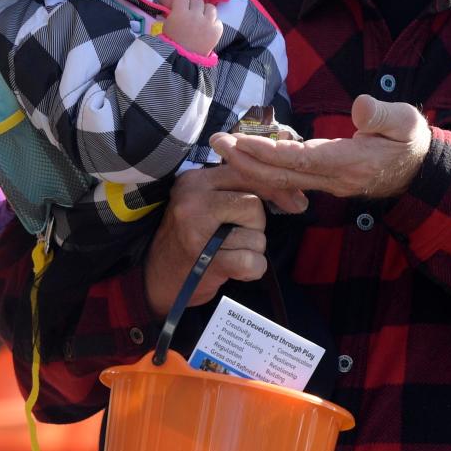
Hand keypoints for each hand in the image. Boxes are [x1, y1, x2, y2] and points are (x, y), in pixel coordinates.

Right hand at [143, 164, 302, 317]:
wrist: (157, 277)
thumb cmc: (191, 237)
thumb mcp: (206, 202)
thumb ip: (240, 189)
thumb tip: (293, 192)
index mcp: (195, 180)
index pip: (247, 173)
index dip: (275, 189)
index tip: (293, 202)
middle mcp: (193, 200)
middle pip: (254, 206)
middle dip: (255, 226)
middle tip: (235, 236)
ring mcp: (197, 231)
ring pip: (257, 237)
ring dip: (251, 250)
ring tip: (227, 252)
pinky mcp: (206, 261)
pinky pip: (253, 262)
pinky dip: (251, 269)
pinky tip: (234, 268)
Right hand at [162, 0, 222, 55]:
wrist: (183, 59)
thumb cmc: (172, 41)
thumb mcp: (168, 24)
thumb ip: (176, 11)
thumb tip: (184, 5)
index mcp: (179, 13)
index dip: (183, 1)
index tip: (182, 7)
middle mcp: (195, 16)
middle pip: (198, 0)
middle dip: (194, 7)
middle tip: (192, 16)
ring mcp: (208, 23)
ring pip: (210, 7)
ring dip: (206, 13)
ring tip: (202, 21)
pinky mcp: (217, 30)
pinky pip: (218, 20)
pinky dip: (213, 24)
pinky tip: (208, 30)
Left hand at [209, 93, 430, 198]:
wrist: (418, 170)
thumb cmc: (410, 140)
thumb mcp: (406, 122)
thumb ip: (382, 114)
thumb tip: (359, 107)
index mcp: (351, 163)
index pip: (302, 160)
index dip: (269, 152)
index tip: (241, 141)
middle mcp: (334, 178)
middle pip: (282, 176)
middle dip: (246, 161)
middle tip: (215, 142)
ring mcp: (327, 183)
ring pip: (281, 180)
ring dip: (249, 165)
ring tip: (222, 146)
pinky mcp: (323, 180)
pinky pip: (288, 179)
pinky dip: (264, 168)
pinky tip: (245, 154)